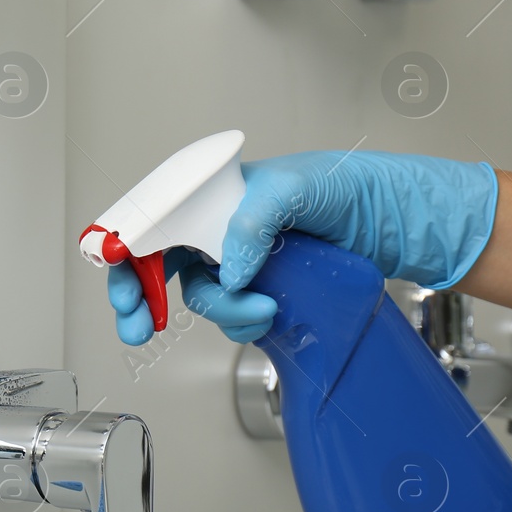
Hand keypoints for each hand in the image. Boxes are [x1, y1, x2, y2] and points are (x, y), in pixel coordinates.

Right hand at [106, 151, 497, 345]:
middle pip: (156, 265)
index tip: (118, 278)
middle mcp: (215, 228)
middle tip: (136, 325)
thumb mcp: (296, 188)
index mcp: (210, 196)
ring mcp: (235, 263)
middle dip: (141, 298)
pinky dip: (244, 325)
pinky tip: (270, 316)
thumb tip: (230, 270)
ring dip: (222, 313)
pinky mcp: (259, 292)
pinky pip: (232, 318)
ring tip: (262, 311)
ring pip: (198, 298)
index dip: (124, 251)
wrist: (392, 222)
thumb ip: (253, 222)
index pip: (151, 220)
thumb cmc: (345, 186)